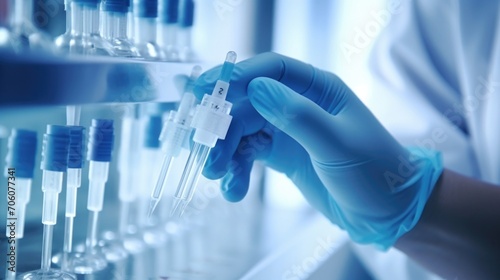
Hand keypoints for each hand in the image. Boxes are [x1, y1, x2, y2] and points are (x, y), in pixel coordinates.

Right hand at [193, 52, 442, 247]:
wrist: (387, 213)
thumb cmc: (374, 173)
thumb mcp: (337, 144)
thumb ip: (297, 115)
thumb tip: (254, 88)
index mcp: (318, 89)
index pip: (271, 70)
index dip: (236, 75)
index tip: (206, 90)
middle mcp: (298, 104)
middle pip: (247, 104)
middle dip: (223, 129)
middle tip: (206, 156)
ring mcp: (287, 130)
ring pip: (242, 131)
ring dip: (224, 153)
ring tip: (216, 178)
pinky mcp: (281, 155)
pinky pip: (248, 155)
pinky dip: (236, 171)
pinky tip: (233, 190)